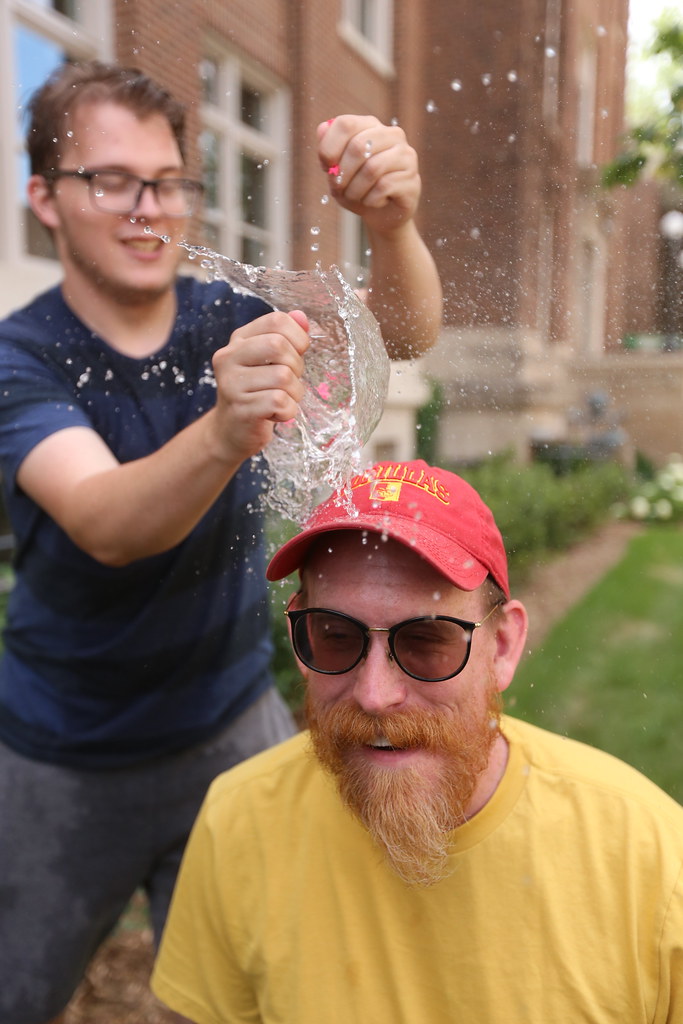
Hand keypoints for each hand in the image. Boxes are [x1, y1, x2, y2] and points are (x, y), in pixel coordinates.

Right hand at [210, 310, 309, 463]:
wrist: (231, 432)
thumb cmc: (257, 392)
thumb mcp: (271, 361)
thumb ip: (286, 338)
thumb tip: (301, 316)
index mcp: (239, 340)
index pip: (276, 321)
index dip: (297, 336)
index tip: (297, 354)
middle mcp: (229, 357)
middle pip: (278, 345)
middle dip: (296, 365)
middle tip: (290, 381)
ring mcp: (231, 384)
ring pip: (283, 377)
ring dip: (294, 392)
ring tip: (283, 399)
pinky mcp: (240, 409)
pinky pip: (279, 401)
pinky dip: (288, 410)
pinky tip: (277, 414)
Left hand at [317, 115, 420, 235]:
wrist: (382, 215)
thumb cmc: (357, 188)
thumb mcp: (337, 170)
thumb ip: (328, 148)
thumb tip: (322, 128)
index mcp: (371, 126)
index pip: (345, 124)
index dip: (328, 148)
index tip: (325, 167)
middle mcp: (392, 135)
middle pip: (358, 146)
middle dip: (342, 174)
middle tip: (337, 188)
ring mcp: (406, 156)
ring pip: (372, 168)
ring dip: (355, 190)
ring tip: (354, 197)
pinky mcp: (412, 179)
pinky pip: (384, 187)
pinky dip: (370, 200)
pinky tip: (373, 202)